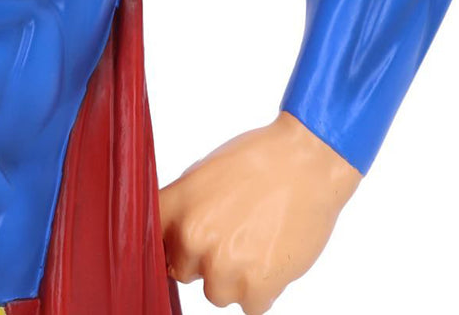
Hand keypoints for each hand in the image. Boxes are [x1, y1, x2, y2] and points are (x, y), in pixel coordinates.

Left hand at [159, 112, 361, 313]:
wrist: (307, 160)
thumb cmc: (259, 159)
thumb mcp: (205, 172)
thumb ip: (182, 207)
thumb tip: (170, 235)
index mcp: (176, 207)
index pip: (150, 244)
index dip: (168, 247)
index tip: (180, 247)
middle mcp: (193, 238)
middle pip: (184, 272)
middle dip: (206, 259)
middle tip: (235, 231)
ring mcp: (224, 265)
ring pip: (216, 293)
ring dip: (235, 277)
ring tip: (258, 239)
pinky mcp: (258, 285)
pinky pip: (250, 305)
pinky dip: (263, 287)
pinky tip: (273, 252)